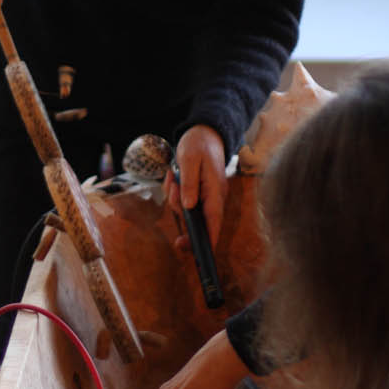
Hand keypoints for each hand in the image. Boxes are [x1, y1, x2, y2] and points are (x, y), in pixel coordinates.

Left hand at [163, 124, 227, 249]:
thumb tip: (188, 206)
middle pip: (199, 222)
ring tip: (173, 175)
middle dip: (182, 218)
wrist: (204, 132)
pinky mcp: (197, 193)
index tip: (203, 257)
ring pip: (186, 211)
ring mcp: (205, 196)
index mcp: (215, 191)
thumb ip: (189, 183)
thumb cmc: (199, 144)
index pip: (214, 221)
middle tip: (173, 208)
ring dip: (174, 197)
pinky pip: (182, 201)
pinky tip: (173, 175)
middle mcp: (213, 197)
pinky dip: (174, 191)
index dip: (209, 241)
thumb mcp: (190, 160)